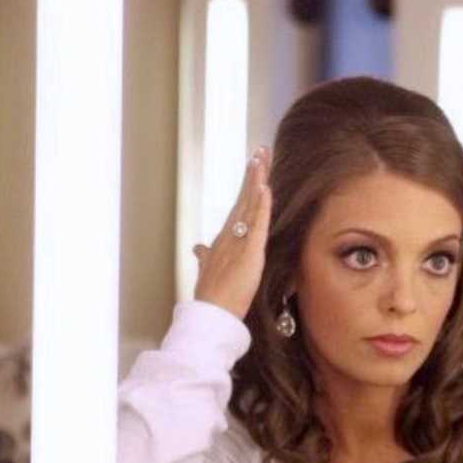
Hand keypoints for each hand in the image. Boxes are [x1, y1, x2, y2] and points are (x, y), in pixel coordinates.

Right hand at [193, 147, 272, 319]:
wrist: (211, 313)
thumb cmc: (213, 295)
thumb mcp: (210, 269)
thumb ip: (205, 256)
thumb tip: (198, 248)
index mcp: (225, 238)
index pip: (239, 205)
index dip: (247, 185)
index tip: (255, 165)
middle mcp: (229, 234)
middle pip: (244, 197)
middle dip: (253, 173)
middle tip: (261, 149)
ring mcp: (237, 241)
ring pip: (249, 205)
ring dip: (256, 180)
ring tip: (262, 158)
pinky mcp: (248, 252)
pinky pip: (255, 224)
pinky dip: (260, 206)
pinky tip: (264, 188)